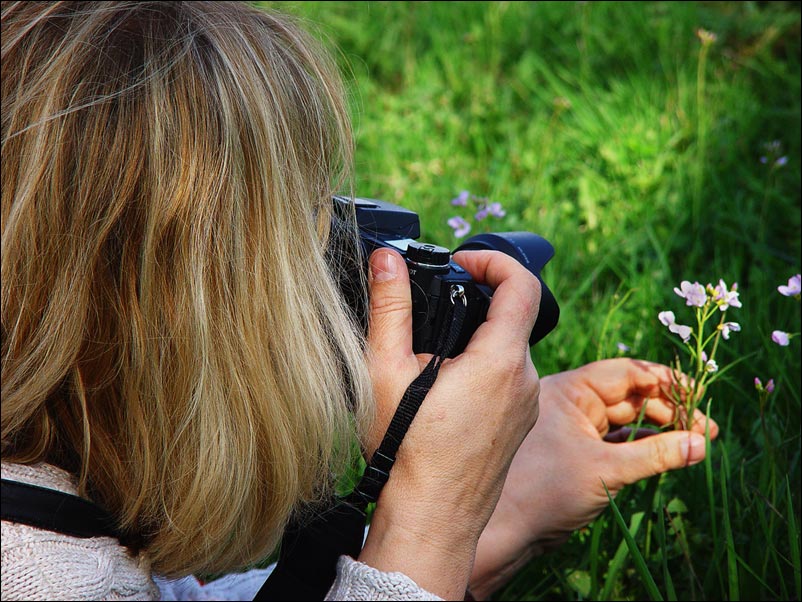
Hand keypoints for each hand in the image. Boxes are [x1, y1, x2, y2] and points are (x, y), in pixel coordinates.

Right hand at [358, 248, 541, 599]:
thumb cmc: (408, 452)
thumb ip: (390, 307)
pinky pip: (508, 380)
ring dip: (476, 339)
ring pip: (509, 350)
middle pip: (512, 317)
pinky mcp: (518, 425)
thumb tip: (388, 259)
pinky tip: (444, 392)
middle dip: (474, 302)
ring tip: (430, 359)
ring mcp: (526, 406)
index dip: (492, 259)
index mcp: (500, 360)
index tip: (461, 262)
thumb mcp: (386, 370)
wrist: (432, 520)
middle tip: (431, 311)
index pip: (522, 283)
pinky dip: (482, 369)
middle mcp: (524, 380)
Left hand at [469, 358, 719, 598]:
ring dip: (659, 428)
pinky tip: (670, 452)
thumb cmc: (547, 491)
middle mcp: (571, 402)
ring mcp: (574, 427)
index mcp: (569, 390)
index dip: (665, 381)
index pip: (625, 372)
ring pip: (625, 418)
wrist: (509, 529)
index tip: (699, 396)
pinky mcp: (578, 451)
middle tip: (706, 430)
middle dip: (669, 408)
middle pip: (629, 394)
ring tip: (696, 441)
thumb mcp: (607, 470)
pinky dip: (642, 444)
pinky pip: (617, 439)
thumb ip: (656, 455)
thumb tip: (702, 443)